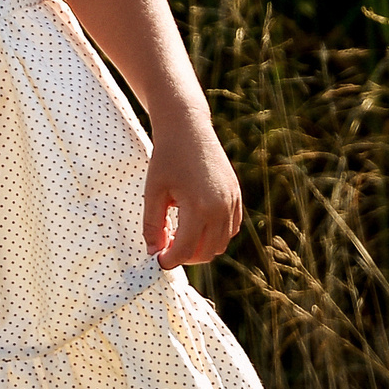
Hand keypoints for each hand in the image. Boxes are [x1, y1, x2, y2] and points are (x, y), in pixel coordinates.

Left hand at [142, 118, 241, 267]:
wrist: (188, 127)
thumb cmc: (167, 156)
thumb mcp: (153, 191)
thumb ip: (152, 225)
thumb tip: (153, 252)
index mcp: (199, 208)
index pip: (186, 251)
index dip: (169, 260)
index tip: (157, 259)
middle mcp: (221, 208)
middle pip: (206, 253)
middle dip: (185, 257)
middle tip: (166, 246)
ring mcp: (232, 202)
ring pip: (221, 244)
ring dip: (200, 247)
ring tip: (179, 233)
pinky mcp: (236, 196)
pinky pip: (230, 228)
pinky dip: (215, 234)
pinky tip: (195, 223)